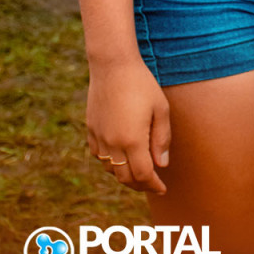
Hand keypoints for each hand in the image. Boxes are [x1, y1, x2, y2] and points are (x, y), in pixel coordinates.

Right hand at [87, 59, 170, 193]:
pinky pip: (99, 155)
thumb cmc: (141, 84)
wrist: (112, 65)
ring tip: (139, 171)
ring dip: (125, 175)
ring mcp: (99, 137)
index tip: (163, 189)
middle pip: (125, 178)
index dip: (154, 185)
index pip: (143, 174)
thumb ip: (162, 139)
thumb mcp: (160, 109)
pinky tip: (121, 156)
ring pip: (110, 169)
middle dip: (140, 185)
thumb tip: (162, 164)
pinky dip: (111, 162)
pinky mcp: (91, 129)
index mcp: (132, 140)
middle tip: (153, 184)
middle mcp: (113, 143)